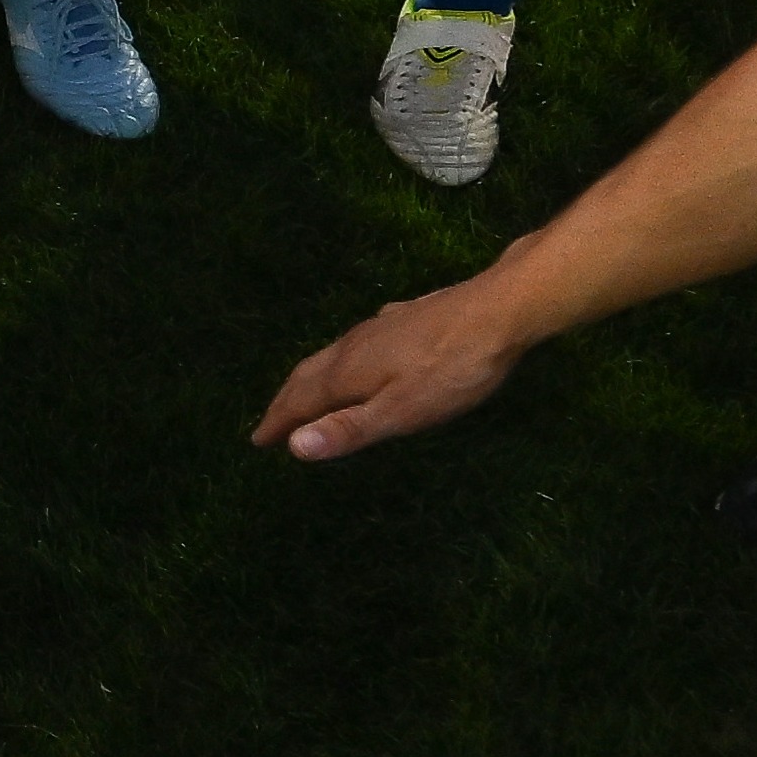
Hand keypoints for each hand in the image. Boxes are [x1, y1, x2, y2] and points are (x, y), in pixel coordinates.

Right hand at [258, 277, 533, 462]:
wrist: (498, 311)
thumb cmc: (452, 371)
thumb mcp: (402, 410)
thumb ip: (350, 428)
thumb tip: (294, 446)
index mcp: (349, 372)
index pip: (301, 401)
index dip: (279, 422)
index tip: (258, 441)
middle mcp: (355, 345)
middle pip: (309, 374)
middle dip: (287, 400)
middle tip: (272, 422)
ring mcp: (380, 327)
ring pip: (332, 355)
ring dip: (312, 379)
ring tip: (307, 394)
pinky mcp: (406, 318)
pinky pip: (359, 342)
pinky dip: (344, 360)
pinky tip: (362, 354)